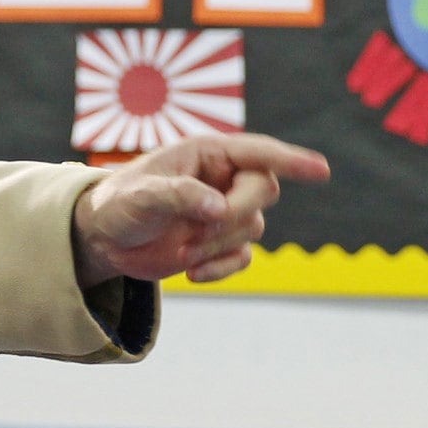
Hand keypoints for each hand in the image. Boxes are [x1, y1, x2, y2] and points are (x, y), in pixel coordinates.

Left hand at [72, 133, 330, 286]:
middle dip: (236, 215)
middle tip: (196, 235)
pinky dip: (222, 268)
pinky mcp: (221, 242)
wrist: (104, 240)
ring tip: (182, 253)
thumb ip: (179, 195)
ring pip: (253, 227)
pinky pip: (243, 256)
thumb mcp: (141, 196)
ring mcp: (225, 210)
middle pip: (263, 190)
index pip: (259, 153)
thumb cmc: (118, 204)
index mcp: (208, 153)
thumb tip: (219, 208)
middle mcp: (223, 178)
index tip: (322, 170)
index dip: (292, 160)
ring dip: (219, 246)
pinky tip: (192, 274)